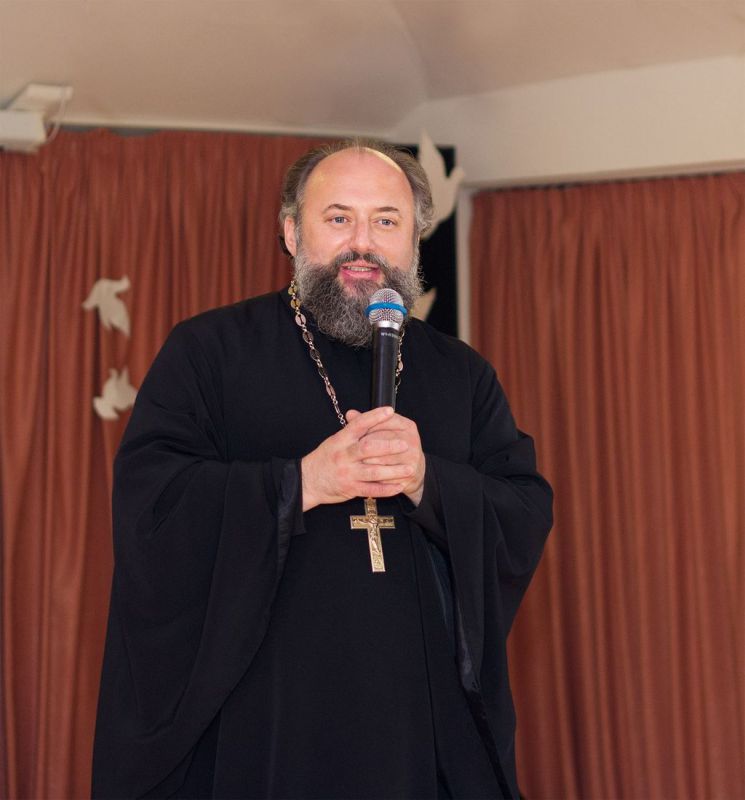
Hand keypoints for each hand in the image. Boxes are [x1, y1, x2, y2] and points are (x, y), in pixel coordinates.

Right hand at [300, 407, 423, 510]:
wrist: (307, 481)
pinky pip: (371, 490)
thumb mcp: (333, 441)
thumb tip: (358, 414)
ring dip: (394, 471)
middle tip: (406, 444)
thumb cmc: (323, 459)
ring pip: (373, 471)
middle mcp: (344, 456)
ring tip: (410, 468)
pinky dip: (386, 489)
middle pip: (368, 448)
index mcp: (340, 441)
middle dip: (389, 446)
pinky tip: (399, 486)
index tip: (390, 411)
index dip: (374, 417)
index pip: (358, 425)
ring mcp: (347, 473)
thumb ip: (349, 430)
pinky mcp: (350, 489)